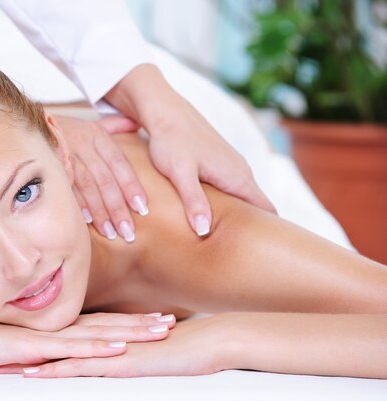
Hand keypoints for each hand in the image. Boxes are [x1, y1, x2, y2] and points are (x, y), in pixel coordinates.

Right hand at [0, 309, 174, 372]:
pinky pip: (70, 348)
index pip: (96, 324)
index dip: (124, 322)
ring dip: (130, 332)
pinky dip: (97, 348)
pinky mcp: (31, 346)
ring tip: (160, 330)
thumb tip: (46, 354)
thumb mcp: (9, 346)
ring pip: (96, 334)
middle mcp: (53, 328)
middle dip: (139, 325)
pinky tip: (118, 347)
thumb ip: (32, 346)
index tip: (149, 319)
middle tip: (169, 322)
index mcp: (50, 328)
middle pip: (105, 326)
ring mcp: (44, 336)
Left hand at [0, 314, 231, 377]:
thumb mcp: (148, 352)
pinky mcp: (117, 362)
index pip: (60, 339)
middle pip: (48, 344)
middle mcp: (98, 341)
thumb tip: (113, 356)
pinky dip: (53, 370)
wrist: (214, 341)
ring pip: (55, 355)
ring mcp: (107, 350)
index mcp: (103, 338)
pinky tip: (30, 374)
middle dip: (15, 348)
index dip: (31, 341)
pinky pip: (79, 367)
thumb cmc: (186, 348)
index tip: (4, 343)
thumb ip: (127, 351)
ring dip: (23, 360)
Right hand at [54, 115, 147, 242]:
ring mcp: (66, 154)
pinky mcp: (50, 165)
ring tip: (110, 232)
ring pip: (88, 185)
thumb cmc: (64, 128)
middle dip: (118, 207)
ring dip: (100, 211)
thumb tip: (134, 123)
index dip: (132, 187)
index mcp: (97, 135)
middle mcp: (84, 143)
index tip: (141, 209)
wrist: (26, 124)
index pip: (120, 164)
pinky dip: (77, 204)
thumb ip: (114, 125)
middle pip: (106, 179)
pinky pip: (67, 186)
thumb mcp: (90, 123)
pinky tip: (87, 221)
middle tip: (128, 231)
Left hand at [104, 64, 275, 236]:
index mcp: (237, 177)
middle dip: (253, 228)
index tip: (267, 252)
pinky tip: (214, 217)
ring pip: (243, 197)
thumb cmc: (171, 141)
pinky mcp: (217, 162)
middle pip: (257, 206)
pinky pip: (231, 188)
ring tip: (231, 243)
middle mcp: (240, 170)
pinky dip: (228, 204)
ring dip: (240, 216)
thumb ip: (194, 202)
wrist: (163, 110)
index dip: (270, 231)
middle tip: (246, 257)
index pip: (267, 209)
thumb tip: (205, 232)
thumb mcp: (180, 174)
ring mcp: (230, 165)